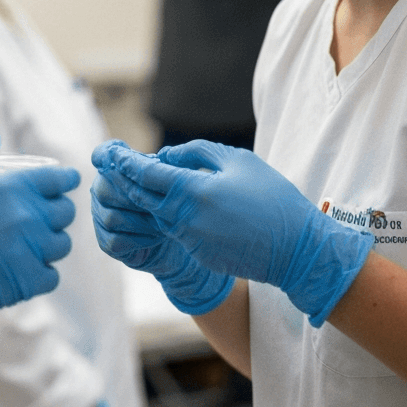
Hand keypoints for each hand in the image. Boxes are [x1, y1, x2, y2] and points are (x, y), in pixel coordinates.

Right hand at [0, 132, 78, 365]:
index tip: (61, 182)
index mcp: (8, 188)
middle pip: (64, 212)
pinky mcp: (19, 286)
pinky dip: (41, 272)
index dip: (63, 179)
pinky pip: (50, 277)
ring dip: (48, 241)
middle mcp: (24, 220)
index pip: (58, 179)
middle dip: (55, 209)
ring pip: (60, 246)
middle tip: (38, 212)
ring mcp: (25, 254)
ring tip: (27, 240)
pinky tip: (22, 266)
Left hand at [99, 140, 372, 325]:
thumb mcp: (238, 162)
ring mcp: (189, 240)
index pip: (144, 173)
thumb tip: (164, 156)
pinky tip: (170, 205)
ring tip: (137, 179)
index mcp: (191, 191)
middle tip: (108, 163)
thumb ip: (196, 153)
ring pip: (155, 213)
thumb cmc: (272, 198)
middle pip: (140, 196)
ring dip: (144, 198)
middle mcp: (183, 218)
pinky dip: (166, 216)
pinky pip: (174, 230)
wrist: (297, 250)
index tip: (109, 151)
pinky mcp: (198, 254)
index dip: (123, 161)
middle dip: (122, 178)